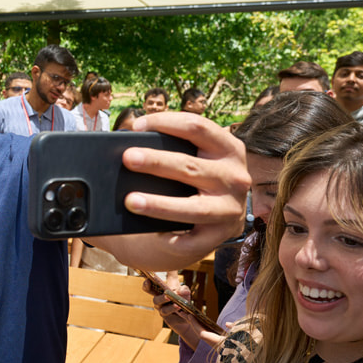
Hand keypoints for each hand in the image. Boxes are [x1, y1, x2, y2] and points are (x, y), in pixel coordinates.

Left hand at [123, 113, 249, 265]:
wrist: (211, 221)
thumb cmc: (191, 181)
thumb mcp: (191, 160)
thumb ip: (169, 151)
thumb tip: (127, 150)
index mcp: (228, 148)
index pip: (198, 127)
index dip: (166, 122)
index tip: (136, 126)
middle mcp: (235, 177)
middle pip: (190, 166)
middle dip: (156, 162)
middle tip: (128, 158)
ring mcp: (231, 208)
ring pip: (194, 208)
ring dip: (159, 204)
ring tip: (130, 201)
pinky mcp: (222, 235)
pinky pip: (193, 239)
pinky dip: (173, 238)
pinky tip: (154, 236)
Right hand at [145, 281, 204, 350]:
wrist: (188, 315)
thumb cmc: (182, 300)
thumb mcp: (184, 291)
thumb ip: (183, 288)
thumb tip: (183, 291)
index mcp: (159, 293)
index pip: (149, 289)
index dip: (146, 285)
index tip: (148, 280)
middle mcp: (159, 303)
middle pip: (155, 300)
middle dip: (161, 298)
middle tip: (167, 295)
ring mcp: (163, 312)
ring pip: (164, 310)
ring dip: (171, 308)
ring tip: (177, 306)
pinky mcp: (170, 321)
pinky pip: (173, 319)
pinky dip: (179, 317)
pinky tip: (184, 314)